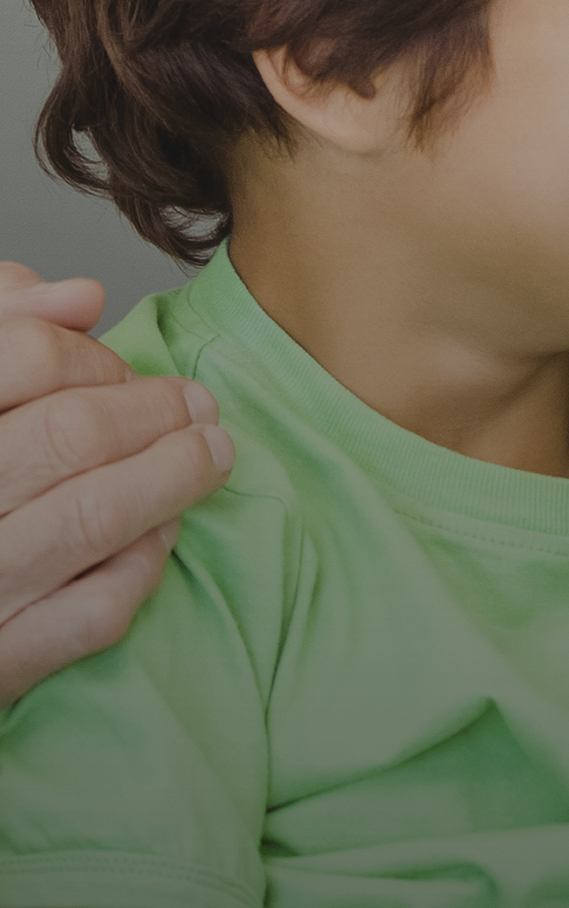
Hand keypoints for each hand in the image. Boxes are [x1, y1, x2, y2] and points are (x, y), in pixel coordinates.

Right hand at [0, 269, 229, 704]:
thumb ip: (2, 329)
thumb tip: (82, 296)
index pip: (24, 356)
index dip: (90, 357)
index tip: (121, 368)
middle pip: (71, 433)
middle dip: (155, 412)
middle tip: (196, 406)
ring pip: (92, 518)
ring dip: (173, 479)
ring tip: (210, 454)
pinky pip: (89, 610)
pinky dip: (140, 566)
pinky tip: (160, 536)